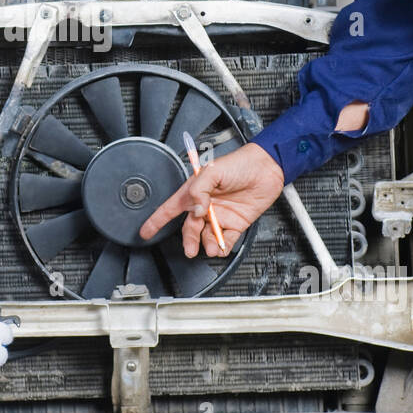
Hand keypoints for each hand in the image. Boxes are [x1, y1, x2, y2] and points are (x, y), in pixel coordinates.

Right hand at [138, 142, 285, 257]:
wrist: (266, 168)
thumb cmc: (239, 163)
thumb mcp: (213, 171)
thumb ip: (200, 190)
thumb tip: (195, 209)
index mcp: (195, 191)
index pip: (170, 208)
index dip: (156, 220)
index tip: (145, 232)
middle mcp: (206, 205)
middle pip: (190, 228)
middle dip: (188, 240)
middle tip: (190, 249)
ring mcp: (220, 215)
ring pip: (207, 236)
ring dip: (207, 244)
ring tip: (212, 246)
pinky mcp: (236, 223)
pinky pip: (226, 239)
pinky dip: (223, 245)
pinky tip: (222, 246)